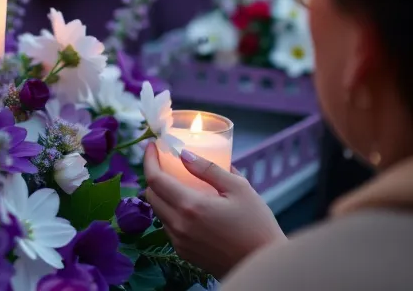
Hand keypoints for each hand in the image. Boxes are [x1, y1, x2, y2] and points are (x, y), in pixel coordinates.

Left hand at [143, 144, 285, 277]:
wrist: (262, 265)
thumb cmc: (257, 225)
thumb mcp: (239, 188)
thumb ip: (208, 169)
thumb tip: (184, 154)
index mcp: (190, 207)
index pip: (154, 179)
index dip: (149, 159)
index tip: (151, 146)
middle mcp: (179, 226)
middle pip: (151, 195)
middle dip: (153, 176)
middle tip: (165, 163)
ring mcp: (180, 242)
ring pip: (159, 212)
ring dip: (162, 195)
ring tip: (177, 183)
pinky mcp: (185, 253)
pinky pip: (169, 227)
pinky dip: (171, 212)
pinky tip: (188, 206)